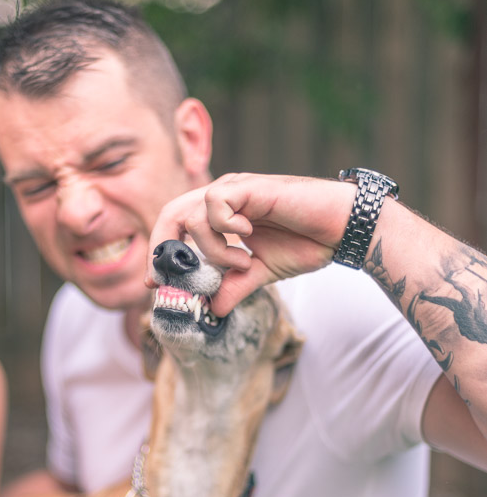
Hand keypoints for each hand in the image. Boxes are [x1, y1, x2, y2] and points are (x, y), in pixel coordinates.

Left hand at [146, 172, 354, 315]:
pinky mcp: (249, 186)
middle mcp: (224, 199)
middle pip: (171, 214)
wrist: (342, 229)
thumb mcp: (262, 273)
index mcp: (222, 215)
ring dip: (213, 251)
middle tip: (163, 278)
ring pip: (193, 216)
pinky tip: (248, 236)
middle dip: (162, 248)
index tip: (154, 284)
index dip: (160, 252)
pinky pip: (215, 203)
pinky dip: (225, 228)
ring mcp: (236, 190)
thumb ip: (235, 287)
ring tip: (242, 263)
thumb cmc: (307, 242)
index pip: (176, 226)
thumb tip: (211, 310)